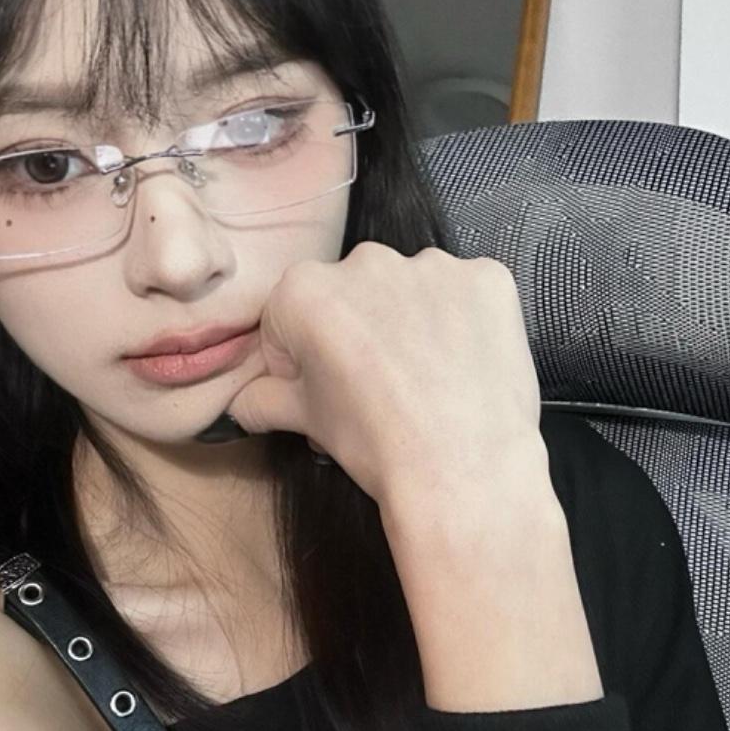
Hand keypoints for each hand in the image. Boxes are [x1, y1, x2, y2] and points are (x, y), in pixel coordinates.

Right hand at [223, 242, 542, 510]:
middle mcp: (366, 261)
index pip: (289, 318)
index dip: (300, 360)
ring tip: (428, 379)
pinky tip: (466, 364)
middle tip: (378, 387)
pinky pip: (468, 291)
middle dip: (358, 329)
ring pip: (411, 287)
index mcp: (305, 290)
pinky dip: (466, 319)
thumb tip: (242, 402)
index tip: (324, 391)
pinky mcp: (487, 278)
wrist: (462, 469)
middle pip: (352, 293)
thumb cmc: (376, 444)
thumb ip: (262, 400)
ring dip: (413, 319)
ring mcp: (433, 264)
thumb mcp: (306, 423)